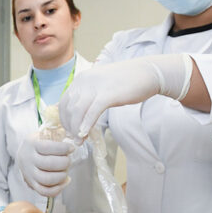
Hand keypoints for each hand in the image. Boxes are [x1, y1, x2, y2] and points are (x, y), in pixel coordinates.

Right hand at [16, 131, 75, 197]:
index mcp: (31, 144)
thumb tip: (73, 135)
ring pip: (46, 179)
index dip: (62, 148)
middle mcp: (28, 159)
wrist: (22, 155)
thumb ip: (55, 134)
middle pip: (49, 164)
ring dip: (61, 176)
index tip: (71, 148)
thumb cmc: (37, 144)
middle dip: (64, 162)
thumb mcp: (41, 135)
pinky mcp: (32, 184)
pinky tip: (65, 181)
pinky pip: (44, 191)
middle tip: (68, 160)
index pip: (47, 147)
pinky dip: (57, 189)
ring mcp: (29, 173)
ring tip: (66, 171)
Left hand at [59, 54, 191, 139]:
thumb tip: (79, 114)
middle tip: (75, 139)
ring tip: (80, 140)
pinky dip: (86, 124)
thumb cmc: (125, 81)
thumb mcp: (100, 86)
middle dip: (69, 126)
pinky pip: (92, 111)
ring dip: (76, 128)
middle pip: (68, 108)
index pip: (64, 102)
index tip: (69, 131)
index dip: (64, 119)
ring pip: (78, 111)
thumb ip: (88, 96)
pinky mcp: (108, 94)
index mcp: (81, 79)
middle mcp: (84, 81)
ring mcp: (96, 87)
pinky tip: (85, 134)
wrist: (147, 72)